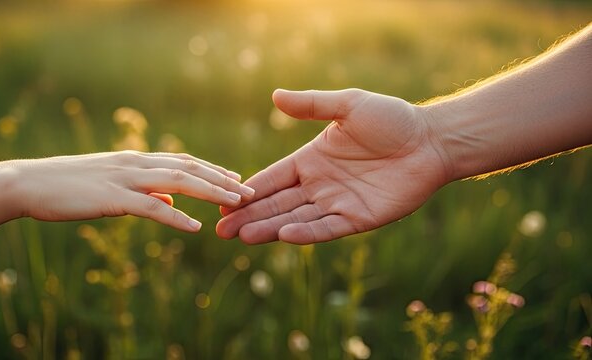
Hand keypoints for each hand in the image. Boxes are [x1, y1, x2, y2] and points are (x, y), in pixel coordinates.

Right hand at [12, 151, 254, 231]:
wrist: (27, 183)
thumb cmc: (67, 187)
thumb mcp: (111, 186)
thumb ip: (143, 192)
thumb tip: (169, 202)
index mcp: (135, 160)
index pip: (183, 161)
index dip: (212, 169)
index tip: (236, 178)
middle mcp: (135, 163)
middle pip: (189, 167)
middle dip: (222, 179)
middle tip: (249, 190)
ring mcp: (125, 178)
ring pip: (178, 182)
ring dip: (210, 192)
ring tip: (236, 202)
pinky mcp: (112, 198)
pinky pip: (151, 208)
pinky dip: (175, 218)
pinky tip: (195, 228)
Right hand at [216, 89, 449, 243]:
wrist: (431, 141)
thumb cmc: (392, 119)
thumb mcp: (348, 105)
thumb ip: (312, 105)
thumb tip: (275, 95)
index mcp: (311, 160)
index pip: (273, 178)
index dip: (250, 190)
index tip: (224, 201)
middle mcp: (319, 184)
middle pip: (277, 203)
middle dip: (249, 217)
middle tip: (221, 230)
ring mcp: (337, 203)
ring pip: (296, 218)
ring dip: (269, 228)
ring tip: (242, 237)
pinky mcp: (357, 218)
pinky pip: (326, 227)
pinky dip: (306, 233)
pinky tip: (284, 235)